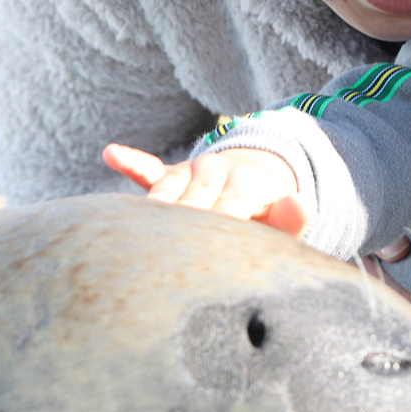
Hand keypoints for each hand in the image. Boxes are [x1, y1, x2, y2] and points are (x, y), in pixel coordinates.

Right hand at [102, 143, 307, 236]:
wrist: (261, 178)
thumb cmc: (270, 214)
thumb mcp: (286, 220)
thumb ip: (292, 219)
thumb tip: (298, 203)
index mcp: (247, 183)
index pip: (229, 207)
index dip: (220, 226)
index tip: (208, 254)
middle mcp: (217, 171)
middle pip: (193, 200)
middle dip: (182, 223)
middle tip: (167, 257)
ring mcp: (192, 171)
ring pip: (167, 188)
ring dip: (155, 207)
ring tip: (136, 235)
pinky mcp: (172, 175)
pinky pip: (149, 169)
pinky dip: (132, 162)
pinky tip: (112, 153)